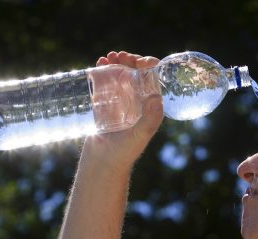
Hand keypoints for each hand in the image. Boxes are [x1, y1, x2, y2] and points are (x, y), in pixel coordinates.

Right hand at [84, 51, 162, 168]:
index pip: (154, 80)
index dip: (149, 66)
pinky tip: (100, 63)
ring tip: (109, 57)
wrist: (103, 162)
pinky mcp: (105, 102)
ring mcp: (120, 100)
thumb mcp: (140, 136)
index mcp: (150, 106)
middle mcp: (137, 101)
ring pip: (121, 74)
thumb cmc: (125, 152)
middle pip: (137, 74)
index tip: (139, 62)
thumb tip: (158, 98)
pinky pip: (106, 81)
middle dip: (130, 61)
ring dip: (117, 62)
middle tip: (120, 56)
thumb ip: (150, 120)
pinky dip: (103, 70)